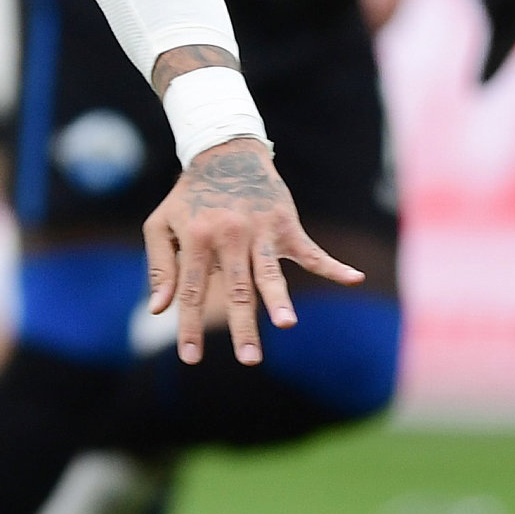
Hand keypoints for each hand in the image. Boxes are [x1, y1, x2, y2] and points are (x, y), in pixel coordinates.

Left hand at [142, 137, 361, 366]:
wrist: (226, 153)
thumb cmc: (190, 198)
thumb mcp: (162, 225)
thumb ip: (160, 266)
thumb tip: (159, 309)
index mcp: (197, 238)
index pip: (191, 290)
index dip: (190, 326)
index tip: (191, 358)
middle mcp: (229, 236)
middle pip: (236, 289)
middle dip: (243, 326)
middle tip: (249, 360)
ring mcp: (260, 231)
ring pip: (270, 272)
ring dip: (279, 299)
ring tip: (287, 324)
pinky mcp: (286, 226)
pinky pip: (311, 251)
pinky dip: (334, 265)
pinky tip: (355, 278)